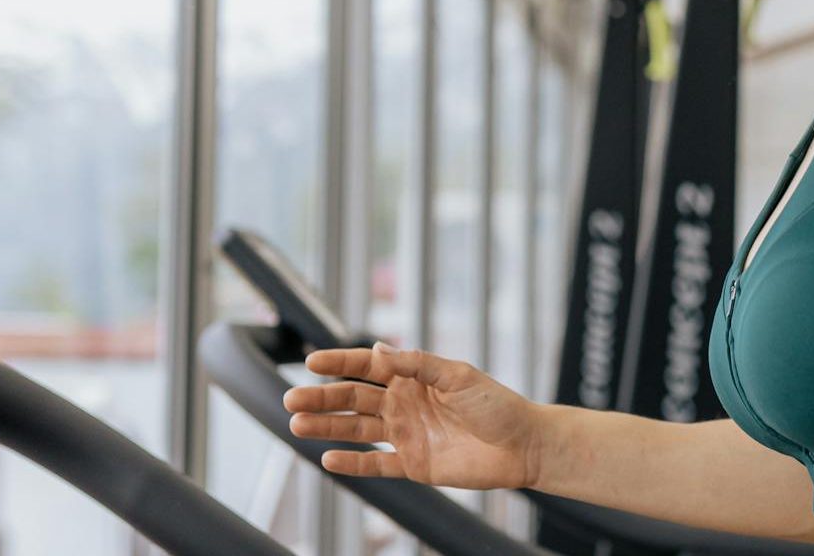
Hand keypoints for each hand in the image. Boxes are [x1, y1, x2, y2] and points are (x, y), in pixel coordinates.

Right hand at [283, 341, 543, 487]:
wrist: (523, 445)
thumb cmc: (498, 404)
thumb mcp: (459, 376)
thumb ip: (418, 365)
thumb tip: (379, 349)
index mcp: (415, 377)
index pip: (368, 367)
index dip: (340, 363)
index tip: (311, 360)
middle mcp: (405, 403)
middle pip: (354, 398)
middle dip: (322, 397)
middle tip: (290, 397)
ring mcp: (407, 434)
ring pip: (357, 430)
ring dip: (327, 427)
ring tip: (297, 424)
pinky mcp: (413, 464)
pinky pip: (376, 464)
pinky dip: (353, 463)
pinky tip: (328, 459)